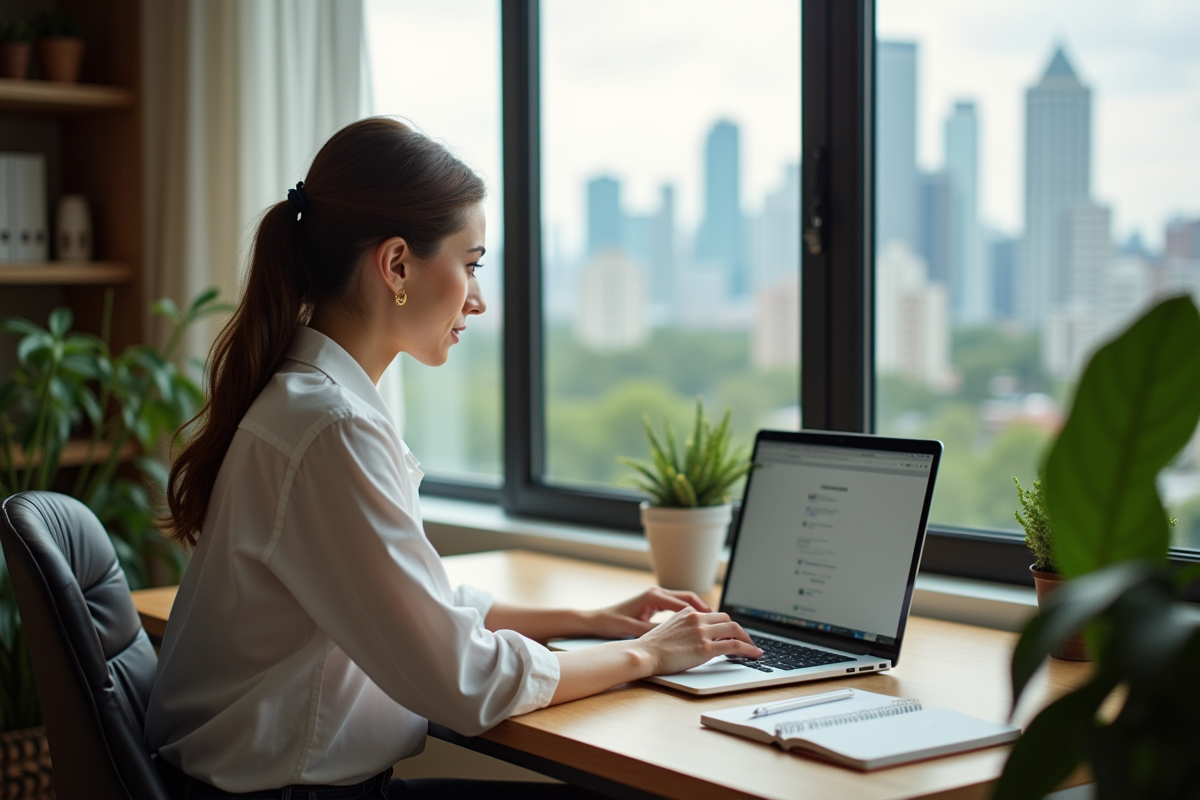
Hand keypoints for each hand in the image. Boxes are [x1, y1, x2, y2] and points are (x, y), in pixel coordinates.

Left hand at [585, 587, 713, 638]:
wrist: (596, 620)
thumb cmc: (612, 623)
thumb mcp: (633, 629)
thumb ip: (653, 631)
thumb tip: (672, 638)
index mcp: (653, 597)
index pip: (685, 602)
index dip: (702, 612)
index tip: (716, 622)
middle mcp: (656, 593)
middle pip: (688, 598)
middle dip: (706, 609)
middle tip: (722, 621)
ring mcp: (655, 596)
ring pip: (684, 600)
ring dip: (699, 609)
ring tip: (713, 622)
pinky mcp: (653, 602)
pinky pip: (676, 605)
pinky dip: (688, 612)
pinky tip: (694, 623)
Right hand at [634, 608, 761, 675]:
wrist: (643, 654)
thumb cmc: (651, 647)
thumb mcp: (669, 629)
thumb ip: (684, 627)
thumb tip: (696, 636)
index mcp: (687, 613)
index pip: (713, 615)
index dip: (725, 626)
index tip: (731, 634)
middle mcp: (696, 618)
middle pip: (727, 619)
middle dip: (739, 630)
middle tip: (745, 641)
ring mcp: (702, 632)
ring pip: (735, 629)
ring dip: (747, 639)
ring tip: (753, 648)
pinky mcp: (705, 648)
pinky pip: (734, 646)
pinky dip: (748, 649)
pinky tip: (755, 654)